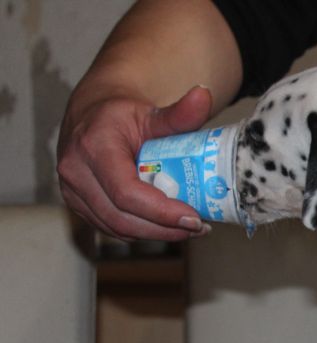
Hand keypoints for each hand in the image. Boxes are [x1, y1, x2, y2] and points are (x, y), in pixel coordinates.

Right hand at [57, 85, 213, 241]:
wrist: (92, 114)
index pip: (127, 192)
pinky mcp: (77, 204)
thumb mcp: (152, 113)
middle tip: (198, 227)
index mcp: (93, 146)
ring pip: (116, 227)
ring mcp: (72, 191)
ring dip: (155, 233)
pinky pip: (111, 227)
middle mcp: (75, 171)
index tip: (194, 218)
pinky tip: (166, 226)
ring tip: (188, 228)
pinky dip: (141, 231)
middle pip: (122, 217)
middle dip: (164, 228)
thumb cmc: (122, 115)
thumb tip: (205, 95)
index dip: (162, 212)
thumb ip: (180, 113)